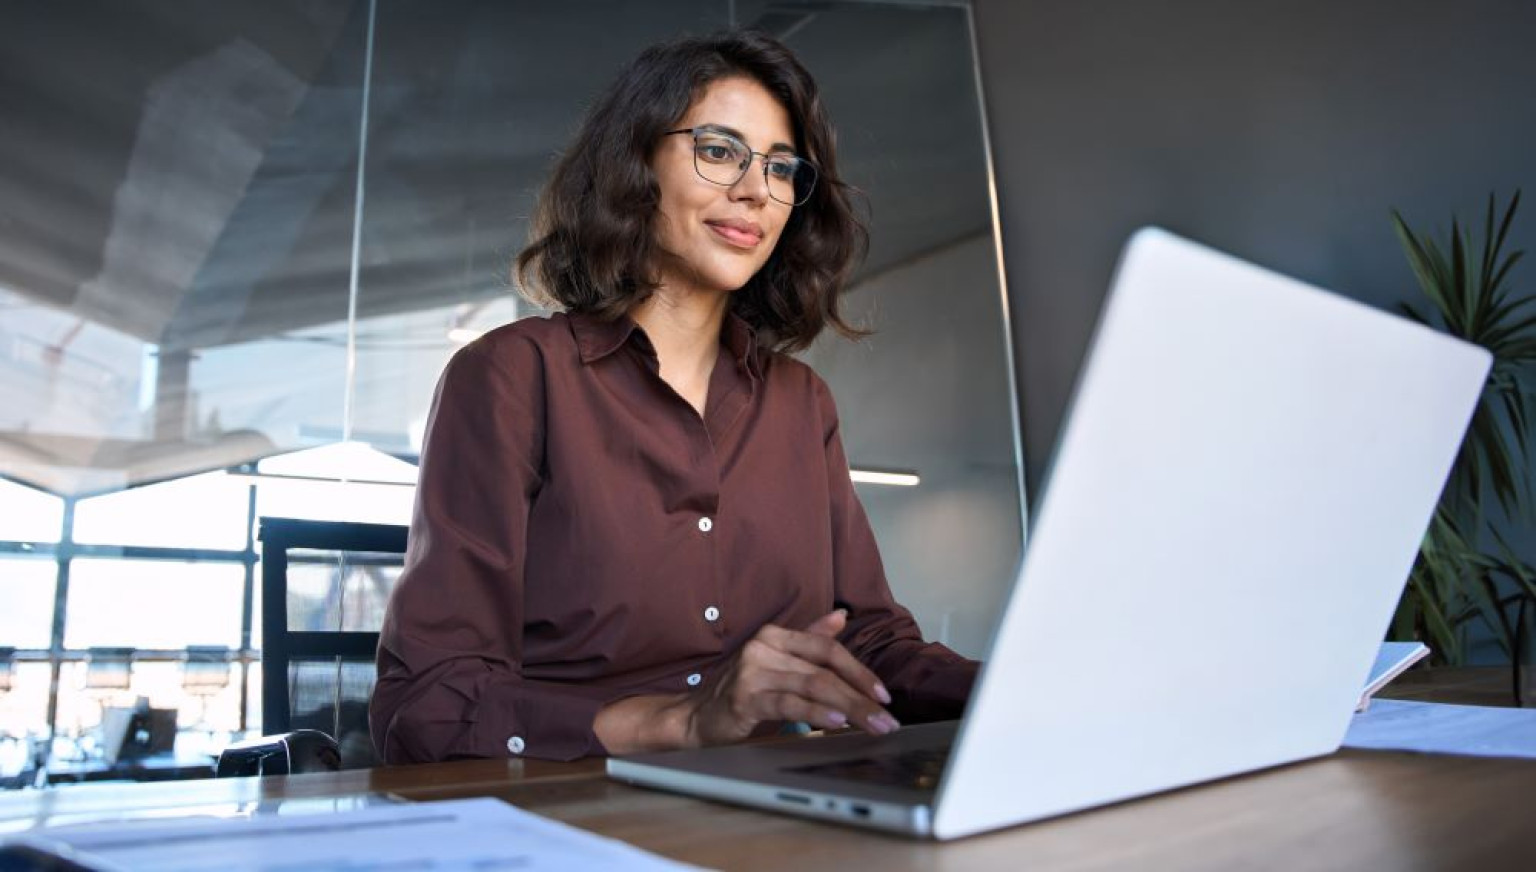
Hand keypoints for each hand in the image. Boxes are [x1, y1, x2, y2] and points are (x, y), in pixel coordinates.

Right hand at [682, 609, 899, 746]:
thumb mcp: (777, 662)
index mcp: (775, 635)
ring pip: (813, 687)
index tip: (883, 695)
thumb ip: (809, 639)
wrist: (696, 717)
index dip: (859, 670)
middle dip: (861, 697)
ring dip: (849, 708)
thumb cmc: (742, 690)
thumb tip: (841, 616)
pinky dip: (817, 714)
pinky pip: (790, 704)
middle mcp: (764, 647)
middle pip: (825, 670)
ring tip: (872, 725)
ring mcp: (753, 671)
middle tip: (887, 719)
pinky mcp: (745, 698)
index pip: (827, 648)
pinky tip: (836, 723)